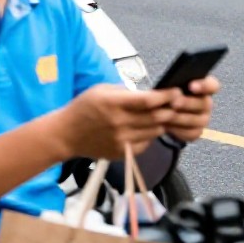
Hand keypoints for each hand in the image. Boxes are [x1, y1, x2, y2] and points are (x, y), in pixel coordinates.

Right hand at [59, 85, 176, 160]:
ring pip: (156, 131)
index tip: (176, 92)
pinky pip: (147, 143)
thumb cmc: (83, 108)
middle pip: (157, 117)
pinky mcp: (123, 152)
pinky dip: (149, 135)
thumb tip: (151, 95)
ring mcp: (122, 140)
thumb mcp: (100, 90)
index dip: (167, 96)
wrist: (66, 134)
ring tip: (160, 115)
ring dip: (161, 122)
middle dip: (170, 109)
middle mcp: (119, 122)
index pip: (148, 100)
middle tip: (176, 104)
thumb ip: (125, 92)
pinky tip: (142, 128)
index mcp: (112, 103)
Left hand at [164, 75, 218, 143]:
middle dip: (188, 103)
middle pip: (205, 103)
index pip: (213, 85)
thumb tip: (167, 83)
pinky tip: (165, 126)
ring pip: (198, 120)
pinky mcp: (196, 131)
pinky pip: (191, 132)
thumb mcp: (166, 85)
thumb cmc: (165, 93)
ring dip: (180, 118)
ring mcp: (203, 118)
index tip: (192, 86)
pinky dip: (178, 130)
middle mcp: (206, 103)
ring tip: (164, 115)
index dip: (205, 86)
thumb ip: (171, 83)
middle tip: (174, 103)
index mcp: (203, 87)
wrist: (161, 111)